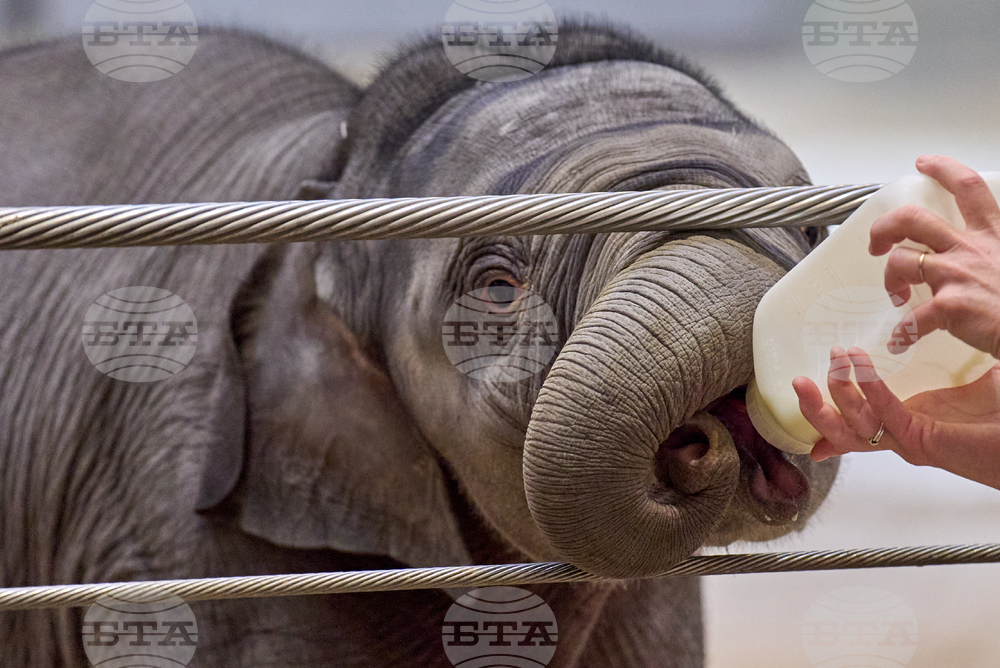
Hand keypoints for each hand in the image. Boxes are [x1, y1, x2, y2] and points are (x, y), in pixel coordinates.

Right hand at [792, 346, 999, 489]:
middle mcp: (900, 435)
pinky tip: (861, 367)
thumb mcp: (963, 383)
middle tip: (798, 380)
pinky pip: (885, 415)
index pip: (855, 422)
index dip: (824, 412)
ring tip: (834, 360)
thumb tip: (935, 335)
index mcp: (906, 422)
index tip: (802, 395)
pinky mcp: (921, 440)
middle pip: (840, 430)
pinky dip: (869, 390)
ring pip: (853, 427)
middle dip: (814, 407)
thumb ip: (943, 364)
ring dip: (837, 394)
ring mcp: (908, 440)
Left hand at [871, 155, 999, 357]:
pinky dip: (903, 332)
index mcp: (991, 235)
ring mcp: (957, 275)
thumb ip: (989, 251)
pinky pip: (911, 318)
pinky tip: (902, 341)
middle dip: (884, 227)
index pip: (968, 188)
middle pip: (913, 219)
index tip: (924, 163)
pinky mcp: (949, 306)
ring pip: (901, 261)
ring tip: (896, 296)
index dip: (944, 169)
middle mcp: (971, 248)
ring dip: (889, 279)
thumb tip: (972, 256)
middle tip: (876, 244)